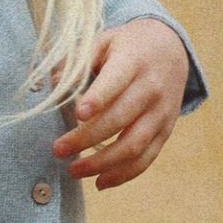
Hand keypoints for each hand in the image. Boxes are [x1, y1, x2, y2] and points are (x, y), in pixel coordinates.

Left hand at [52, 18, 188, 189]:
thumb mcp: (104, 40)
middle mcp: (150, 89)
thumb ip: (79, 61)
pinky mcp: (166, 131)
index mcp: (133, 61)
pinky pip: (147, 158)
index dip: (98, 98)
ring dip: (102, 163)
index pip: (116, 81)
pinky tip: (100, 181)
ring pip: (134, 145)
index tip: (78, 114)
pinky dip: (124, 174)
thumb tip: (51, 83)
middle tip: (58, 149)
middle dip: (87, 138)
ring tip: (74, 170)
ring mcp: (161, 113)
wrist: (171, 49)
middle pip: (120, 119)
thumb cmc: (128, 45)